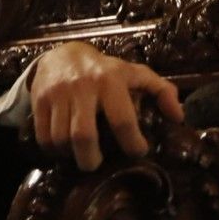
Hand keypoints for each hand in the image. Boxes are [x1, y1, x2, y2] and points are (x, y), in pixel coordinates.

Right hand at [27, 42, 183, 171]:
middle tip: (96, 164)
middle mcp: (83, 86)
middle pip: (83, 135)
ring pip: (60, 138)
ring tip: (80, 156)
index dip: (133, 143)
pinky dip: (53, 150)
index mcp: (111, 80)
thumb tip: (179, 117)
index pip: (123, 120)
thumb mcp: (135, 74)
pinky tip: (63, 148)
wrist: (63, 54)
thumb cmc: (105, 70)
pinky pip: (42, 136)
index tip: (137, 151)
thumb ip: (161, 91)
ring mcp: (58, 93)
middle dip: (91, 159)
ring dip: (71, 155)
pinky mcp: (39, 100)